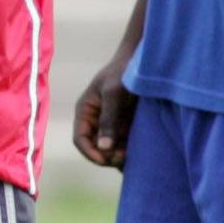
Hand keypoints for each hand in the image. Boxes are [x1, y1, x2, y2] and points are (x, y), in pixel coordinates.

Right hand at [73, 53, 137, 170]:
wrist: (143, 62)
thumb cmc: (123, 72)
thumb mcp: (114, 93)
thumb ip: (108, 119)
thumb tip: (104, 147)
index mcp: (85, 112)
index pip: (80, 139)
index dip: (90, 152)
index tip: (105, 160)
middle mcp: (96, 121)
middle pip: (95, 148)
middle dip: (107, 156)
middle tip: (124, 158)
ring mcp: (111, 124)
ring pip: (110, 149)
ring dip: (119, 156)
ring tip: (133, 157)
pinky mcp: (125, 126)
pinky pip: (124, 144)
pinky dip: (130, 152)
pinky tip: (140, 154)